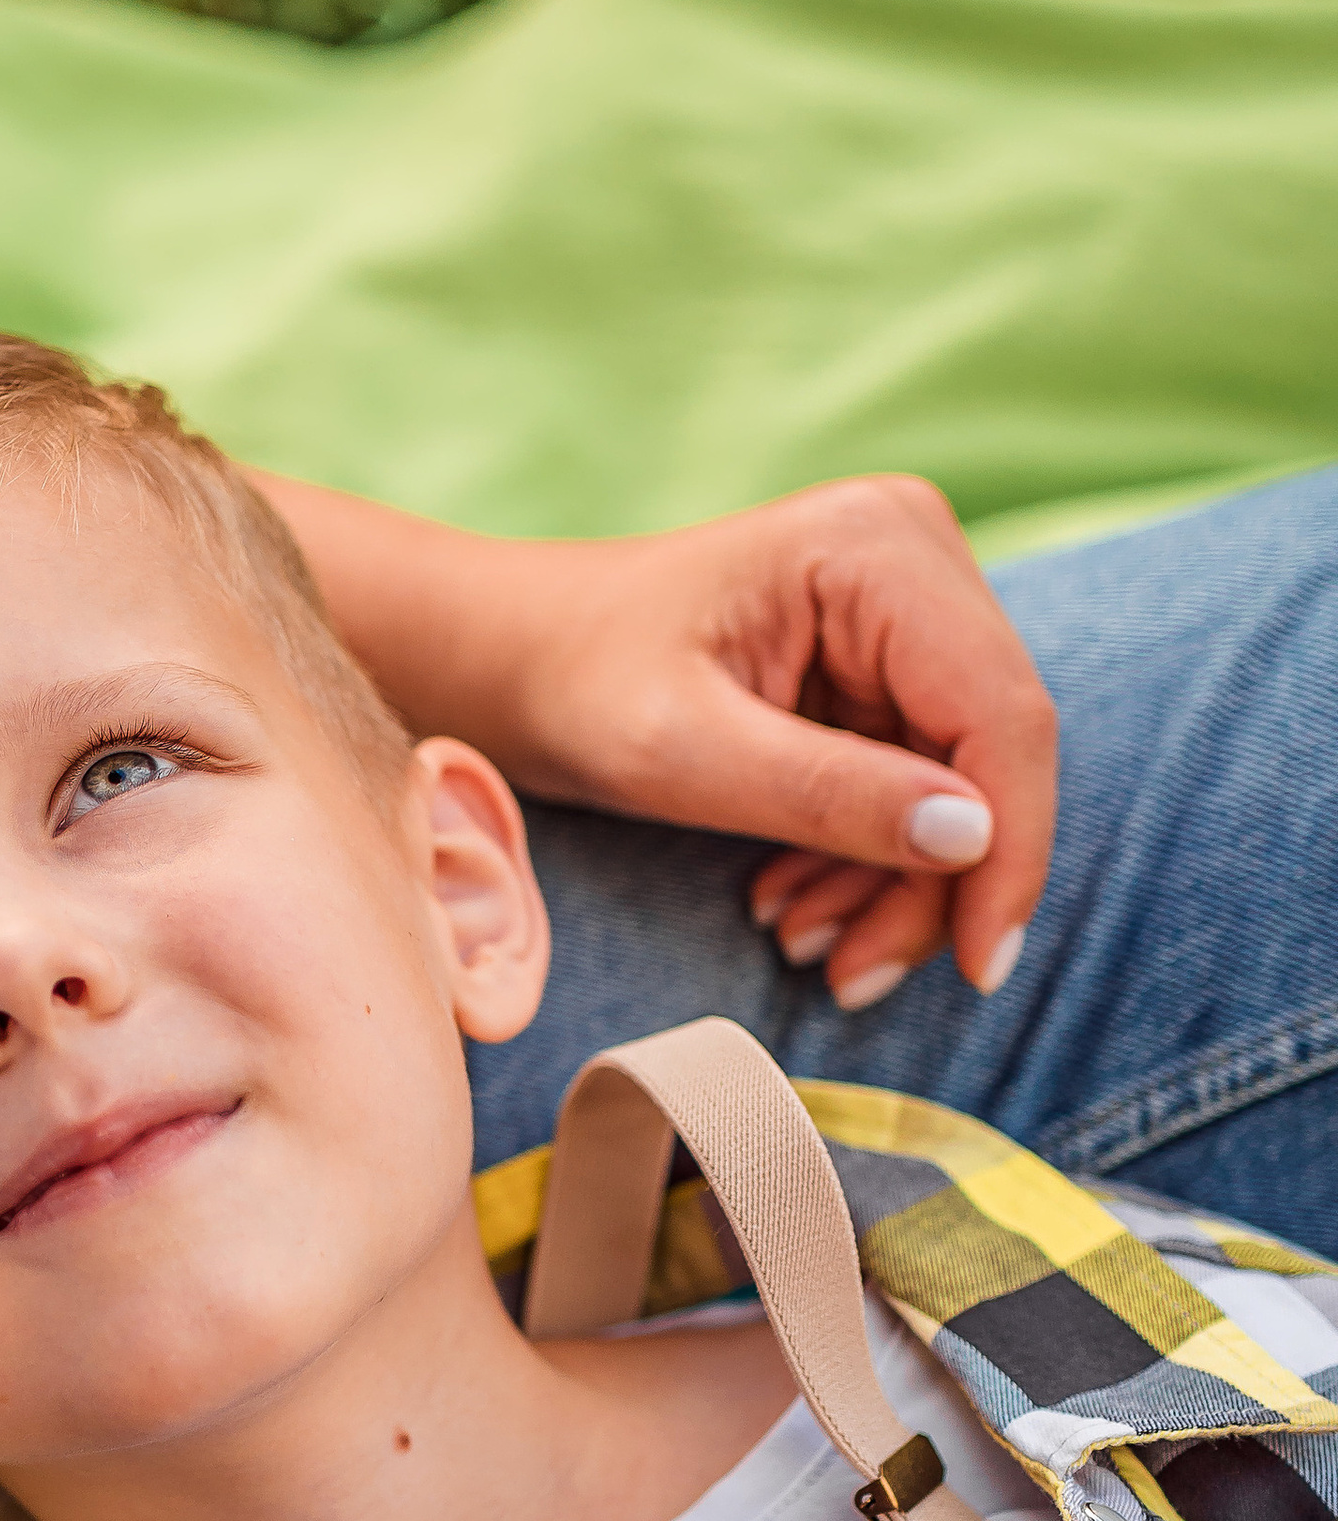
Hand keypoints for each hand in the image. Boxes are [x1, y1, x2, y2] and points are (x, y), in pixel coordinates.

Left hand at [271, 467, 1053, 1004]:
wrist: (514, 660)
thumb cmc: (573, 685)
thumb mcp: (683, 753)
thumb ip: (827, 794)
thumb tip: (971, 838)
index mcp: (876, 545)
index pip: (1001, 714)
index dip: (1006, 849)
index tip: (979, 966)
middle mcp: (913, 556)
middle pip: (993, 755)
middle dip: (936, 883)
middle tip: (850, 975)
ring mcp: (908, 607)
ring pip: (965, 783)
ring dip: (896, 886)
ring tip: (798, 937)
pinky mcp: (889, 661)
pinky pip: (923, 783)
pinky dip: (871, 861)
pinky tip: (797, 901)